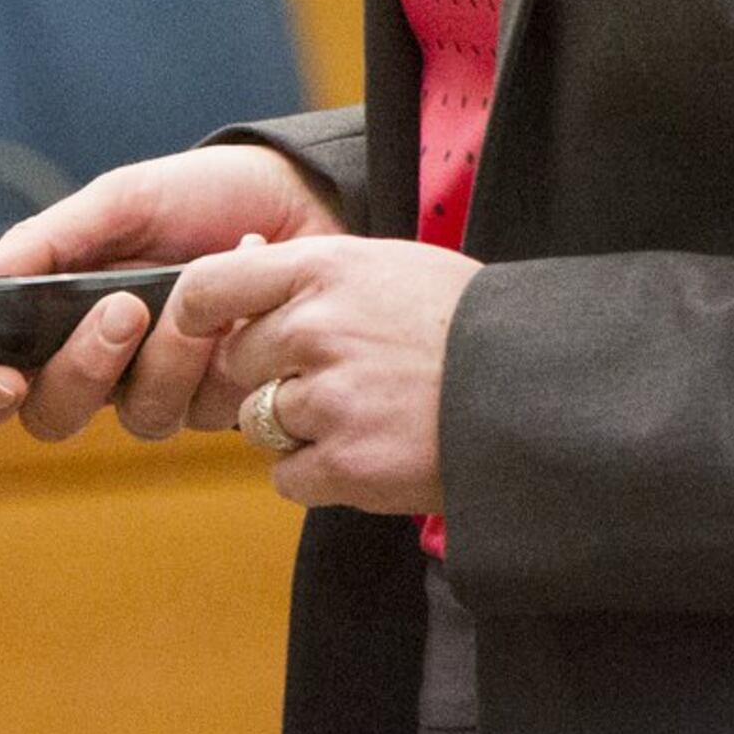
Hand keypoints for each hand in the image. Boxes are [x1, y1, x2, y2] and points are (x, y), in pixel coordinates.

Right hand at [0, 144, 345, 440]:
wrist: (303, 195)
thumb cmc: (202, 195)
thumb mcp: (122, 202)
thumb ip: (46, 244)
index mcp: (55, 315)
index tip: (3, 380)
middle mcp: (102, 362)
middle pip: (54, 417)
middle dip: (83, 370)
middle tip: (124, 310)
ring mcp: (165, 386)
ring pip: (139, 418)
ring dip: (168, 356)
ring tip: (200, 286)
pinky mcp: (225, 398)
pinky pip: (208, 408)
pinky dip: (223, 346)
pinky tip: (245, 293)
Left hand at [168, 234, 479, 513]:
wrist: (538, 388)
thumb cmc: (467, 322)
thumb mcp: (393, 267)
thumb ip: (317, 272)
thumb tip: (244, 256)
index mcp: (327, 267)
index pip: (209, 285)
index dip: (195, 316)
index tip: (207, 331)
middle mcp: (317, 328)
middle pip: (239, 364)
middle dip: (273, 377)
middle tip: (340, 378)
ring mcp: (329, 398)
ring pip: (260, 423)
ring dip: (300, 428)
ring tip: (370, 413)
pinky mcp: (344, 464)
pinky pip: (287, 477)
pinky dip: (322, 474)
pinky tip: (375, 450)